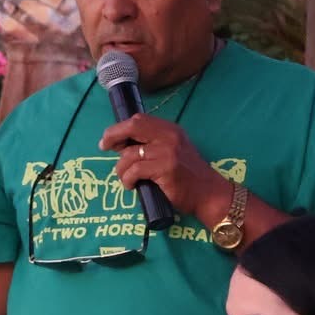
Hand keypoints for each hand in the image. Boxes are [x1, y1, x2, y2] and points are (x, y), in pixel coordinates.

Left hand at [100, 115, 226, 221]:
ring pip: (130, 155)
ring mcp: (167, 152)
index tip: (110, 139)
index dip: (120, 128)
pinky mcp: (165, 169)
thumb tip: (124, 144)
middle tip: (104, 147)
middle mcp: (169, 137)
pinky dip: (128, 179)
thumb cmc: (189, 177)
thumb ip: (155, 144)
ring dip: (121, 169)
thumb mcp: (175, 152)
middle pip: (133, 127)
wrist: (209, 195)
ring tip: (125, 179)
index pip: (139, 120)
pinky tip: (131, 185)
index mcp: (171, 130)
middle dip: (113, 136)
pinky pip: (135, 171)